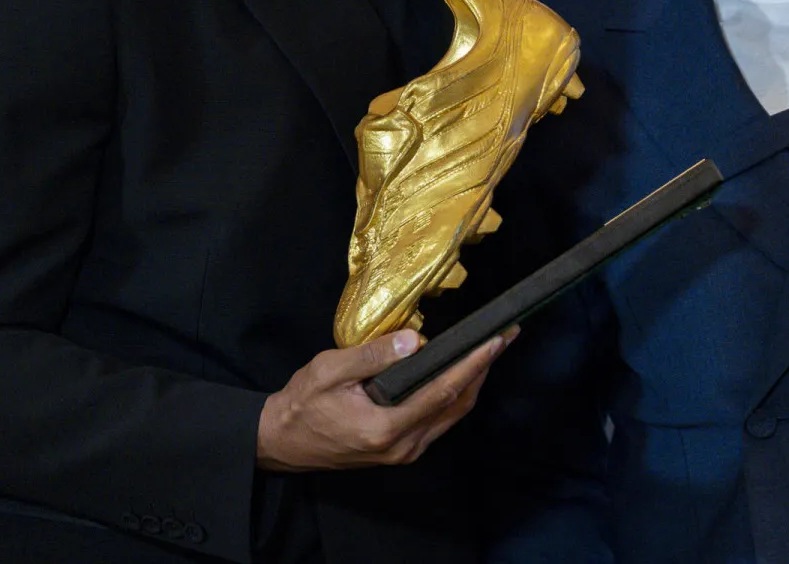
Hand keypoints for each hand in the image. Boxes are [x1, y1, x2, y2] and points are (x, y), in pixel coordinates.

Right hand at [256, 326, 515, 472]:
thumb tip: (417, 339)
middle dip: (484, 369)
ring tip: (492, 349)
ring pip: (452, 416)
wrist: (282, 442)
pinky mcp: (402, 450)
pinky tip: (463, 372)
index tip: (495, 339)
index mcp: (385, 428)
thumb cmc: (302, 403)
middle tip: (506, 336)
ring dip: (475, 382)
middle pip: (457, 406)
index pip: (442, 392)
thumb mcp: (329, 371)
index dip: (473, 365)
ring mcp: (404, 452)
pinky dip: (457, 395)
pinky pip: (440, 421)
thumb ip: (372, 356)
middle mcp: (403, 446)